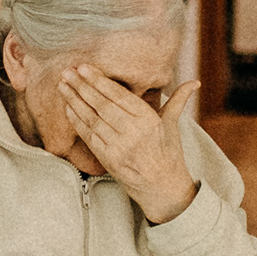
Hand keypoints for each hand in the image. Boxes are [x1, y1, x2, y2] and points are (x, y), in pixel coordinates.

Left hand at [61, 64, 201, 222]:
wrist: (163, 188)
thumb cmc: (168, 154)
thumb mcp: (173, 125)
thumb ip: (178, 100)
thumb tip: (194, 83)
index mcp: (149, 121)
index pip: (120, 96)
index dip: (100, 81)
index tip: (85, 67)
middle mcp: (134, 133)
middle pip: (102, 105)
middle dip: (82, 87)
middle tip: (67, 71)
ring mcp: (119, 147)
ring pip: (92, 119)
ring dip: (74, 101)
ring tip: (62, 85)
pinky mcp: (108, 159)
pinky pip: (88, 136)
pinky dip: (77, 120)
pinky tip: (68, 107)